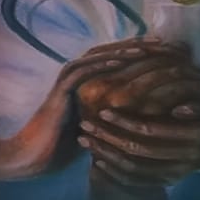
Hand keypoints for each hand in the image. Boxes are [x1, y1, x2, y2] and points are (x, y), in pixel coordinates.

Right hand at [0, 39, 188, 179]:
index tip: (164, 53)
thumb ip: (110, 115)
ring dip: (121, 50)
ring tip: (146, 47)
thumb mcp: (95, 127)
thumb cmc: (63, 147)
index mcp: (84, 83)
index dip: (137, 54)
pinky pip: (81, 71)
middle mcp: (74, 77)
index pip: (113, 60)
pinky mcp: (59, 91)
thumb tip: (141, 116)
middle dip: (135, 45)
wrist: (35, 157)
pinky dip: (101, 64)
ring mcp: (65, 82)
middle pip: (107, 52)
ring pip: (96, 56)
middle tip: (162, 42)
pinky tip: (121, 61)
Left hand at [73, 43, 199, 187]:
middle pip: (139, 150)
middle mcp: (190, 158)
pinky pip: (137, 182)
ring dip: (105, 153)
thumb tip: (178, 111)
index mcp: (199, 134)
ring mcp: (179, 173)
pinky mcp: (170, 182)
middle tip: (85, 125)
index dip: (125, 122)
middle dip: (108, 137)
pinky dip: (115, 173)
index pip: (153, 130)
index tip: (102, 111)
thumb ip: (192, 102)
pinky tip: (97, 160)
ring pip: (134, 168)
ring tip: (84, 139)